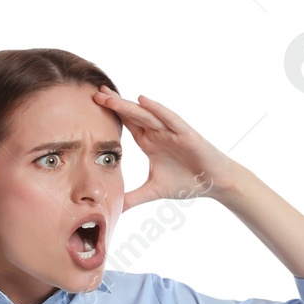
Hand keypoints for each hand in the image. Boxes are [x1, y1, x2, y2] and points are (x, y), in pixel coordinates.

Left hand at [92, 87, 236, 214]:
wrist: (215, 183)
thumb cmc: (188, 182)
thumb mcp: (154, 190)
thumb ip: (134, 198)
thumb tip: (115, 210)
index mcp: (148, 142)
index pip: (125, 124)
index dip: (108, 115)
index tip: (88, 106)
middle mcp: (157, 132)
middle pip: (131, 114)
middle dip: (113, 104)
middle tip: (92, 93)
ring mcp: (171, 130)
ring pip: (145, 115)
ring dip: (128, 105)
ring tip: (109, 97)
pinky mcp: (185, 133)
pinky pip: (169, 118)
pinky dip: (157, 109)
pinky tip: (143, 100)